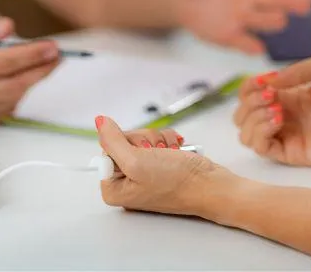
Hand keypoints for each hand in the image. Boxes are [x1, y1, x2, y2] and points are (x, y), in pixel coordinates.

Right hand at [0, 17, 58, 127]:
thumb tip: (7, 27)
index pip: (4, 62)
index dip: (32, 54)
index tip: (51, 47)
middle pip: (15, 85)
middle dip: (41, 70)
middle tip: (57, 57)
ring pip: (13, 99)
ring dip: (32, 82)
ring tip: (44, 65)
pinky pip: (4, 110)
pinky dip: (18, 94)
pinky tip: (24, 80)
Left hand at [96, 116, 238, 221]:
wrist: (211, 185)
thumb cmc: (176, 182)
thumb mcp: (136, 162)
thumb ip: (113, 141)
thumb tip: (99, 122)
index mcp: (113, 187)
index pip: (106, 149)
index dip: (124, 144)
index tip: (140, 154)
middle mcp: (125, 180)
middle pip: (124, 141)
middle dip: (144, 141)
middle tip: (158, 154)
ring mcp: (142, 170)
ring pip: (141, 137)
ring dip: (158, 140)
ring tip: (169, 154)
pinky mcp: (157, 162)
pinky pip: (154, 139)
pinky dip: (166, 140)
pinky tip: (175, 151)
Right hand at [234, 56, 310, 165]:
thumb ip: (296, 71)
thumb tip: (268, 82)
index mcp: (284, 96)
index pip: (247, 95)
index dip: (248, 88)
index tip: (264, 82)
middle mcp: (279, 116)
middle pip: (240, 115)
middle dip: (249, 103)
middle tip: (272, 97)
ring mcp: (283, 135)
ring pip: (244, 133)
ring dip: (253, 118)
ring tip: (277, 110)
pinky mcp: (289, 152)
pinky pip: (259, 147)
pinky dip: (260, 132)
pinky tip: (278, 121)